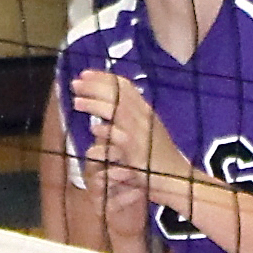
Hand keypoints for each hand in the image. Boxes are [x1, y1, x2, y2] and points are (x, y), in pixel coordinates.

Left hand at [69, 65, 192, 220]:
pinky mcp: (138, 151)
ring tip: (76, 101)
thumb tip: (104, 111)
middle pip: (118, 94)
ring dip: (95, 104)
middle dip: (95, 86)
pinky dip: (107, 131)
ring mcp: (142, 133)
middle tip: (75, 82)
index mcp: (146, 111)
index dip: (103, 78)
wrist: (177, 178)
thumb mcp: (145, 133)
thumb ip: (128, 120)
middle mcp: (144, 117)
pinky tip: (94, 128)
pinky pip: (120, 137)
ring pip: (117, 111)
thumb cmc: (158, 158)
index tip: (85, 74)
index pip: (124, 86)